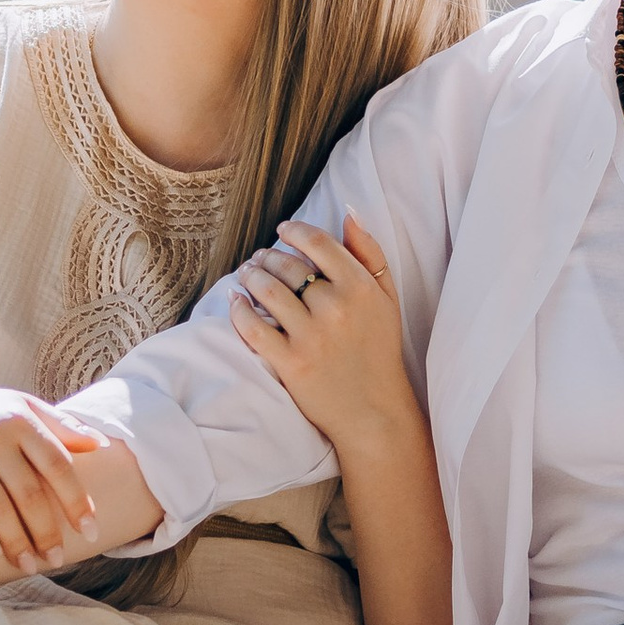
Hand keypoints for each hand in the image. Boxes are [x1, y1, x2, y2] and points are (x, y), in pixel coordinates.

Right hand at [0, 378, 100, 570]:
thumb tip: (102, 445)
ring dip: (15, 540)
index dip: (76, 500)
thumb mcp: (19, 407)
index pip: (57, 464)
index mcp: (19, 419)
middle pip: (28, 491)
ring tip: (29, 565)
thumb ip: (60, 425)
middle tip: (57, 559)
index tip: (90, 531)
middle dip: (46, 531)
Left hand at [230, 217, 415, 454]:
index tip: (283, 230)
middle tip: (260, 258)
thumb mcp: (387, 298)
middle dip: (269, 256)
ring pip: (267, 290)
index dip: (295, 231)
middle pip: (288, 265)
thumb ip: (369, 253)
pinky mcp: (290, 362)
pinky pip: (254, 328)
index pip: (318, 242)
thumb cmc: (380, 351)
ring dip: (250, 277)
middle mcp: (335, 307)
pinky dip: (240, 311)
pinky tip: (236, 302)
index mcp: (359, 287)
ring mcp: (311, 336)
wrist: (374, 411)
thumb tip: (349, 213)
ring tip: (247, 274)